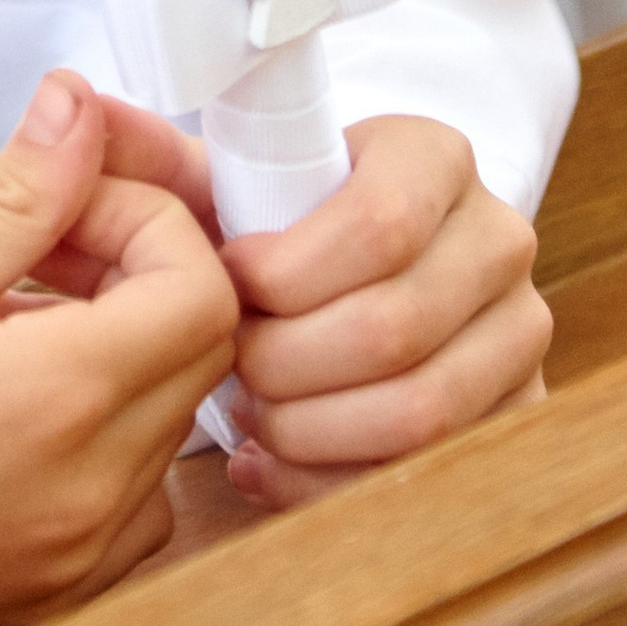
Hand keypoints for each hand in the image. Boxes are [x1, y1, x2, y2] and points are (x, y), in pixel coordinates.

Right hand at [0, 70, 237, 625]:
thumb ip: (15, 199)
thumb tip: (79, 108)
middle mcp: (99, 492)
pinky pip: (140, 495)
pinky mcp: (66, 595)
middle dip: (140, 270)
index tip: (62, 208)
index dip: (148, 219)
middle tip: (41, 247)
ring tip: (7, 323)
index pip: (201, 285)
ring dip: (122, 349)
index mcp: (60, 402)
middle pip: (201, 348)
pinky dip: (105, 435)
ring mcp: (89, 557)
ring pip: (173, 418)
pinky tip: (13, 409)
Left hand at [223, 115, 549, 512]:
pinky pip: (431, 475)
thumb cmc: (286, 220)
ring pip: (420, 413)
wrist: (367, 264)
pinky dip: (336, 485)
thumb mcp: (253, 173)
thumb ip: (195, 173)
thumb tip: (107, 139)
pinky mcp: (519, 415)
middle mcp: (496, 240)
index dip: (288, 272)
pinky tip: (273, 469)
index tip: (228, 283)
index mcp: (436, 159)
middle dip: (286, 363)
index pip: (379, 225)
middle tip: (227, 367)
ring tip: (249, 418)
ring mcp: (519, 333)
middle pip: (392, 329)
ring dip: (311, 430)